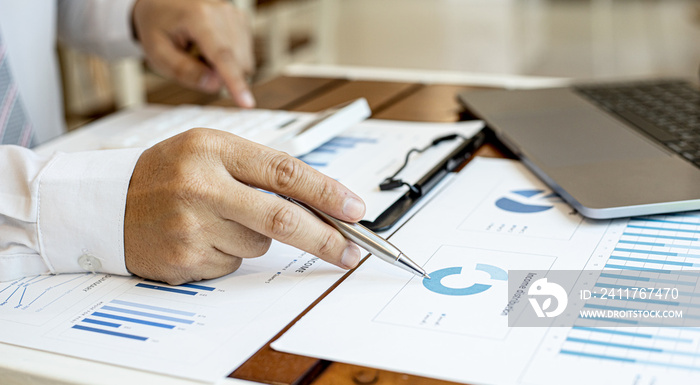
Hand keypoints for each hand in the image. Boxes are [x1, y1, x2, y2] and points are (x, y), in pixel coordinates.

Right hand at [124, 129, 365, 284]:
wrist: (109, 204)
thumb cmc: (169, 173)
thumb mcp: (212, 151)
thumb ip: (262, 169)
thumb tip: (320, 202)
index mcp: (214, 149)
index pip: (284, 172)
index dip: (326, 193)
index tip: (355, 209)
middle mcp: (202, 186)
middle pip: (281, 218)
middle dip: (325, 238)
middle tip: (351, 251)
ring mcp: (191, 226)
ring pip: (259, 244)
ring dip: (255, 236)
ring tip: (218, 218)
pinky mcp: (185, 259)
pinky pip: (233, 263)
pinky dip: (229, 252)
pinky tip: (202, 236)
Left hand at [132, 0, 255, 106]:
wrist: (162, 2)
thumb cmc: (157, 25)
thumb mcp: (157, 52)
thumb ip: (184, 71)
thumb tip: (215, 85)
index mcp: (199, 16)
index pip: (222, 55)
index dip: (236, 82)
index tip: (247, 104)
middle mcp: (223, 12)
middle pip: (237, 63)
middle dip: (220, 76)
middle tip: (194, 64)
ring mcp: (236, 15)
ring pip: (245, 62)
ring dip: (225, 69)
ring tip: (200, 53)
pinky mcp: (243, 21)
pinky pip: (245, 56)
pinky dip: (230, 61)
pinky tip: (211, 49)